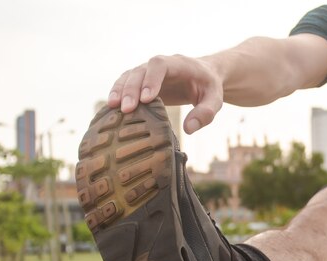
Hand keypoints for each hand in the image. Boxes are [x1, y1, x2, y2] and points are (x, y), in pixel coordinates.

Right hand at [107, 54, 222, 133]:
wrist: (203, 76)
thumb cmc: (209, 88)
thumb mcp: (215, 100)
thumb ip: (206, 113)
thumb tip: (189, 129)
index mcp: (179, 64)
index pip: (160, 65)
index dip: (151, 79)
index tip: (146, 98)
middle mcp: (161, 65)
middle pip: (140, 70)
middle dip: (131, 88)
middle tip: (126, 109)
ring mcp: (149, 72)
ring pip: (129, 76)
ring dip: (120, 90)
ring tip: (113, 107)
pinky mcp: (142, 82)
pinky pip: (126, 84)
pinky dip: (118, 94)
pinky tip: (111, 109)